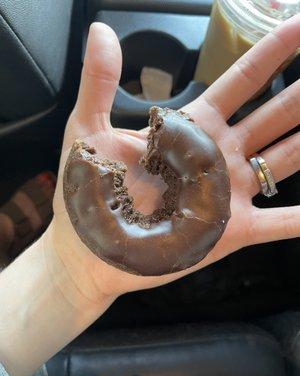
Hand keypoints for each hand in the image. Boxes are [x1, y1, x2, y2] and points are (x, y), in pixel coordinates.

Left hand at [48, 16, 299, 300]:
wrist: (90, 253)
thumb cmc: (87, 192)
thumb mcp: (88, 130)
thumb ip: (100, 82)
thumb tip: (101, 31)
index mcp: (191, 128)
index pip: (243, 81)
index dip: (274, 52)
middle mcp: (219, 156)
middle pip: (275, 115)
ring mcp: (229, 194)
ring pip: (286, 160)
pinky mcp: (232, 231)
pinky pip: (280, 222)